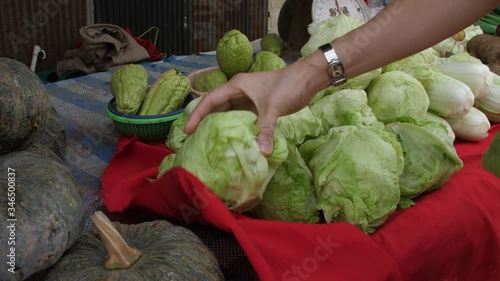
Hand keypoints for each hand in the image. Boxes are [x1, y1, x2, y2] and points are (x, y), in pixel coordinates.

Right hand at [184, 56, 329, 155]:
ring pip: (228, 114)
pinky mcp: (257, 107)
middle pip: (216, 108)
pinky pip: (241, 119)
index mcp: (236, 86)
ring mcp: (247, 100)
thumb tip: (262, 152)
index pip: (210, 100)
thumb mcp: (274, 107)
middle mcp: (238, 92)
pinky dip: (236, 129)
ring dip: (220, 126)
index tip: (188, 130)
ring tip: (209, 143)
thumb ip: (265, 129)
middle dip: (205, 122)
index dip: (197, 114)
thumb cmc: (288, 86)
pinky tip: (232, 141)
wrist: (307, 80)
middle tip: (195, 141)